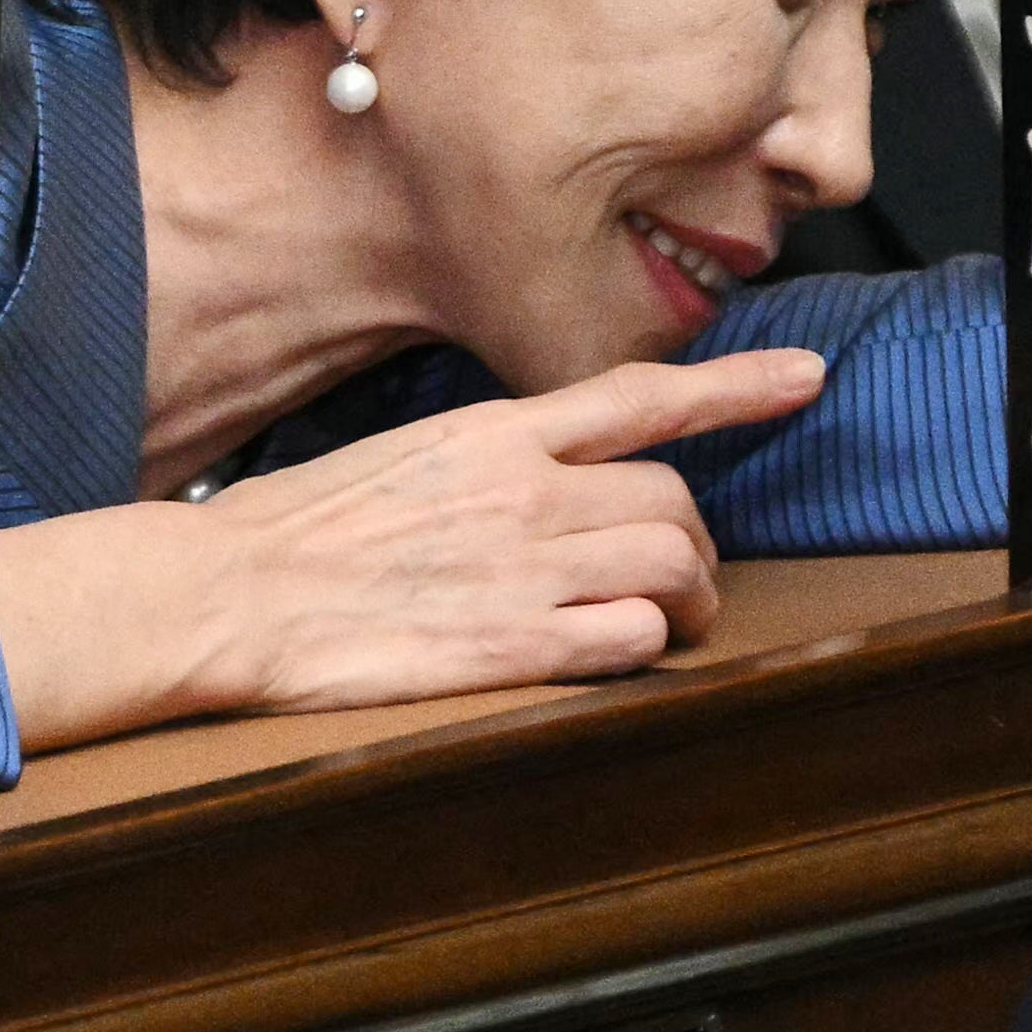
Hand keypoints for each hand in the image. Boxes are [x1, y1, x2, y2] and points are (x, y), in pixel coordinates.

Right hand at [0, 349, 825, 748]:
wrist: (224, 594)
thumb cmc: (298, 532)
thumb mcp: (407, 457)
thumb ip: (497, 460)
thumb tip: (560, 471)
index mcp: (494, 434)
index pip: (642, 396)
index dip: (737, 389)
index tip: (808, 381)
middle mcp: (523, 492)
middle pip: (675, 501)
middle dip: (698, 543)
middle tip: (680, 577)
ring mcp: (521, 569)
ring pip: (673, 565)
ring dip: (691, 602)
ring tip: (668, 623)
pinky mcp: (510, 646)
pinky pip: (630, 637)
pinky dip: (644, 645)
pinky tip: (616, 650)